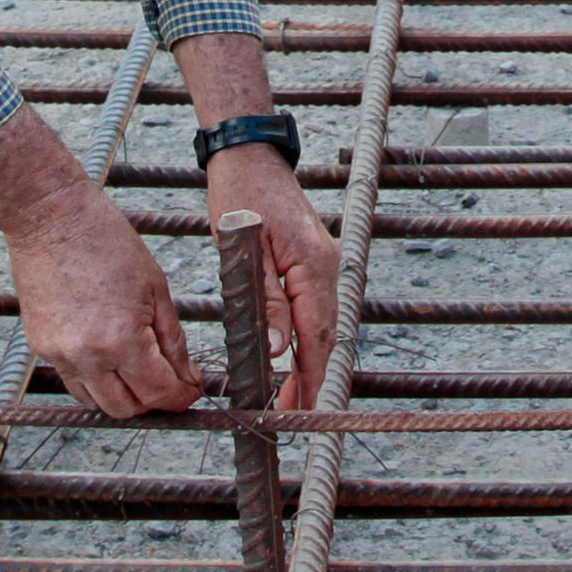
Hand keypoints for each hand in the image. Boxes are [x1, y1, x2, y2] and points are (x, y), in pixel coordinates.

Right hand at [0, 108, 201, 418]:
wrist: (50, 218)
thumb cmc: (106, 240)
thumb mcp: (156, 287)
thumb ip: (172, 339)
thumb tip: (187, 375)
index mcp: (121, 340)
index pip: (159, 392)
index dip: (183, 396)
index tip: (193, 388)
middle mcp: (87, 357)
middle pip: (128, 408)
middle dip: (156, 401)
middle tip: (172, 382)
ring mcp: (60, 355)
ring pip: (98, 403)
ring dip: (125, 397)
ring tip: (143, 373)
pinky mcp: (42, 347)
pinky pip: (74, 383)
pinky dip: (97, 383)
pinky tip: (113, 362)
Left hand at [207, 143, 339, 410]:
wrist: (251, 156)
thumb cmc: (242, 196)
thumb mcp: (244, 252)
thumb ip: (264, 304)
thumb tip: (278, 351)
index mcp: (315, 269)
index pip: (318, 337)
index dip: (312, 379)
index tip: (303, 412)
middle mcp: (329, 270)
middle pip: (326, 338)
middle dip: (312, 379)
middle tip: (290, 415)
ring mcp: (325, 267)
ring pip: (323, 327)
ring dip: (310, 362)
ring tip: (289, 397)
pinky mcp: (314, 265)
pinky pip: (316, 311)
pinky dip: (307, 340)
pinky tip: (292, 359)